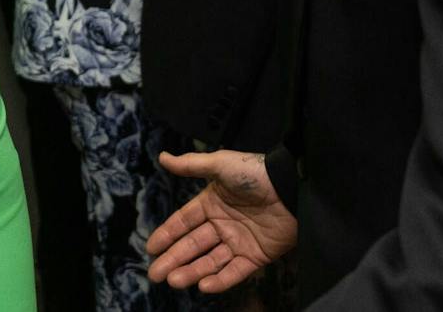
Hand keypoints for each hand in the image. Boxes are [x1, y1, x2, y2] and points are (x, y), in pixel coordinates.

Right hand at [146, 150, 297, 294]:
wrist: (291, 189)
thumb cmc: (255, 173)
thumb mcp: (220, 164)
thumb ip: (191, 165)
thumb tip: (162, 157)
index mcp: (211, 203)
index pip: (183, 222)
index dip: (167, 234)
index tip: (151, 247)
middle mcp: (222, 224)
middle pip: (193, 245)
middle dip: (173, 260)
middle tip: (156, 274)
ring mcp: (238, 242)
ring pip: (210, 261)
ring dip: (191, 272)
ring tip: (174, 281)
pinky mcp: (255, 256)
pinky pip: (234, 272)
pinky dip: (220, 280)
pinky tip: (203, 285)